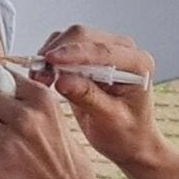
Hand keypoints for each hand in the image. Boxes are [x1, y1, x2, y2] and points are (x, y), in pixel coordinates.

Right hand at [36, 26, 164, 168]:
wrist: (130, 142)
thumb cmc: (128, 134)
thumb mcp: (110, 120)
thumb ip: (88, 97)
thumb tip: (63, 80)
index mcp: (138, 63)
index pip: (102, 50)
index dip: (74, 53)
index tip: (51, 60)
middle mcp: (123, 51)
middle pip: (83, 36)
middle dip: (58, 52)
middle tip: (40, 74)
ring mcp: (105, 51)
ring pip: (70, 39)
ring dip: (51, 56)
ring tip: (41, 79)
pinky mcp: (88, 57)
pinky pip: (64, 47)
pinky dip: (51, 60)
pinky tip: (46, 77)